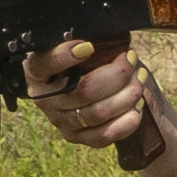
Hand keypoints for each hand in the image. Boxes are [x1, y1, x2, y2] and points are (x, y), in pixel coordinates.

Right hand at [22, 36, 153, 156]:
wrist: (87, 90)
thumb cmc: (83, 62)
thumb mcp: (77, 46)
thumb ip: (83, 42)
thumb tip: (102, 39)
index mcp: (37, 72)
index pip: (45, 64)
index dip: (64, 56)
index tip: (89, 47)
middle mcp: (45, 100)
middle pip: (84, 91)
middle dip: (118, 74)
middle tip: (130, 59)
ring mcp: (61, 121)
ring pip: (99, 113)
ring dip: (128, 95)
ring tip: (139, 78)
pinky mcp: (77, 137)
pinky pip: (105, 135)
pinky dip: (128, 119)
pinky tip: (137, 104)